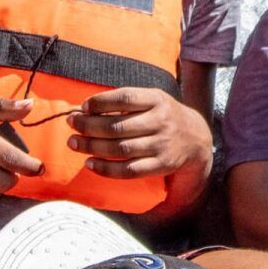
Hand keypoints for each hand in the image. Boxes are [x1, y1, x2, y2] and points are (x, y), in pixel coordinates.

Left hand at [67, 88, 211, 181]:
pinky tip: (90, 164)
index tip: (83, 107)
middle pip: (118, 126)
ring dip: (93, 147)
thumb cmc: (164, 115)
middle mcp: (161, 121)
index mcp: (157, 100)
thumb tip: (85, 108)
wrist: (196, 138)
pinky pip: (129, 170)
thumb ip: (125, 100)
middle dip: (89, 126)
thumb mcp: (153, 98)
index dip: (100, 102)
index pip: (125, 98)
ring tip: (75, 144)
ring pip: (120, 149)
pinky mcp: (161, 165)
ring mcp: (161, 145)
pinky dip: (106, 169)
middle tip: (72, 125)